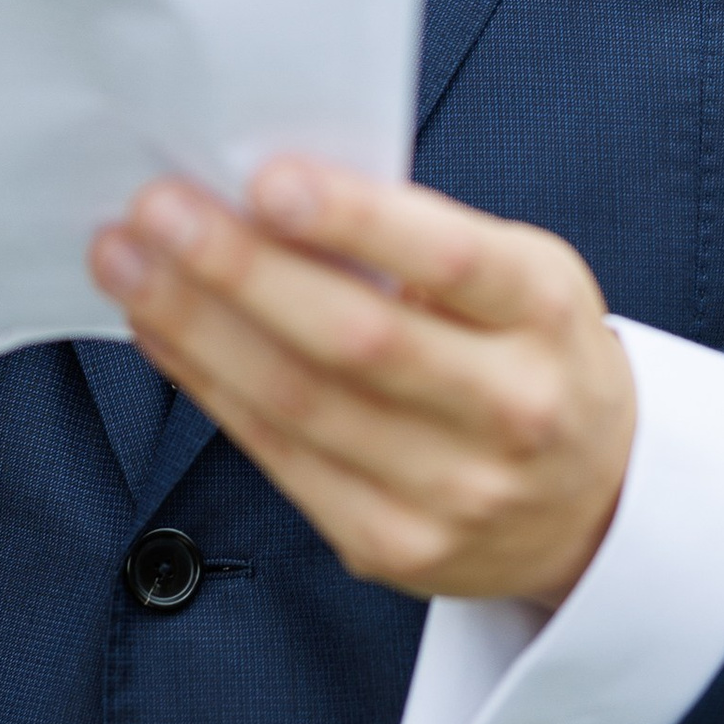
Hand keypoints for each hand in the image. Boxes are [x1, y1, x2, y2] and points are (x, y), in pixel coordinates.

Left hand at [90, 162, 635, 606]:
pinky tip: (161, 331)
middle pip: (355, 340)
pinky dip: (208, 385)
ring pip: (298, 405)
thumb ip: (417, 240)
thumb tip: (268, 191)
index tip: (267, 178)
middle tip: (157, 209)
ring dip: (195, 325)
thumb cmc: (531, 353)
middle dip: (240, 270)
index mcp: (547, 314)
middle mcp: (511, 408)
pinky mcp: (393, 545)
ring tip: (128, 262)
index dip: (356, 220)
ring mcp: (453, 491)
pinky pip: (277, 457)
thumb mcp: (517, 276)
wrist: (595, 502)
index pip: (451, 261)